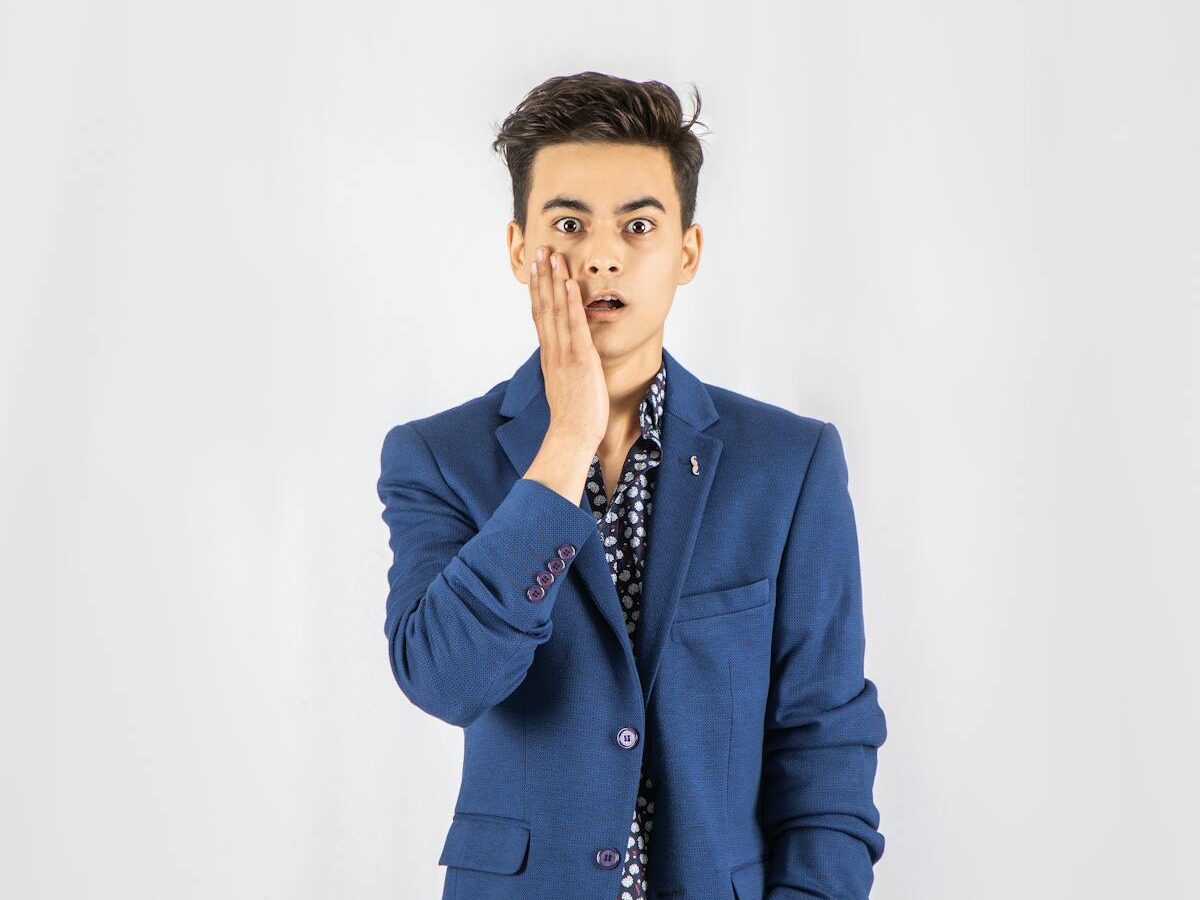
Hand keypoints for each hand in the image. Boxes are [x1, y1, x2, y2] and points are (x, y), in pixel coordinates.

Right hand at [527, 245, 608, 447]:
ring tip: (553, 256)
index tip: (536, 269)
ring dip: (554, 280)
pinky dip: (571, 303)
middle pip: (543, 306)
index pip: (540, 315)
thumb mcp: (566, 384)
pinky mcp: (580, 360)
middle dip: (542, 276)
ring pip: (556, 310)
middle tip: (540, 251)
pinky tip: (570, 284)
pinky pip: (574, 326)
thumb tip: (568, 358)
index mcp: (550, 355)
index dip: (538, 290)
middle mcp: (553, 350)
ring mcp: (565, 354)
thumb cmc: (574, 416)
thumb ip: (565, 366)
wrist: (572, 435)